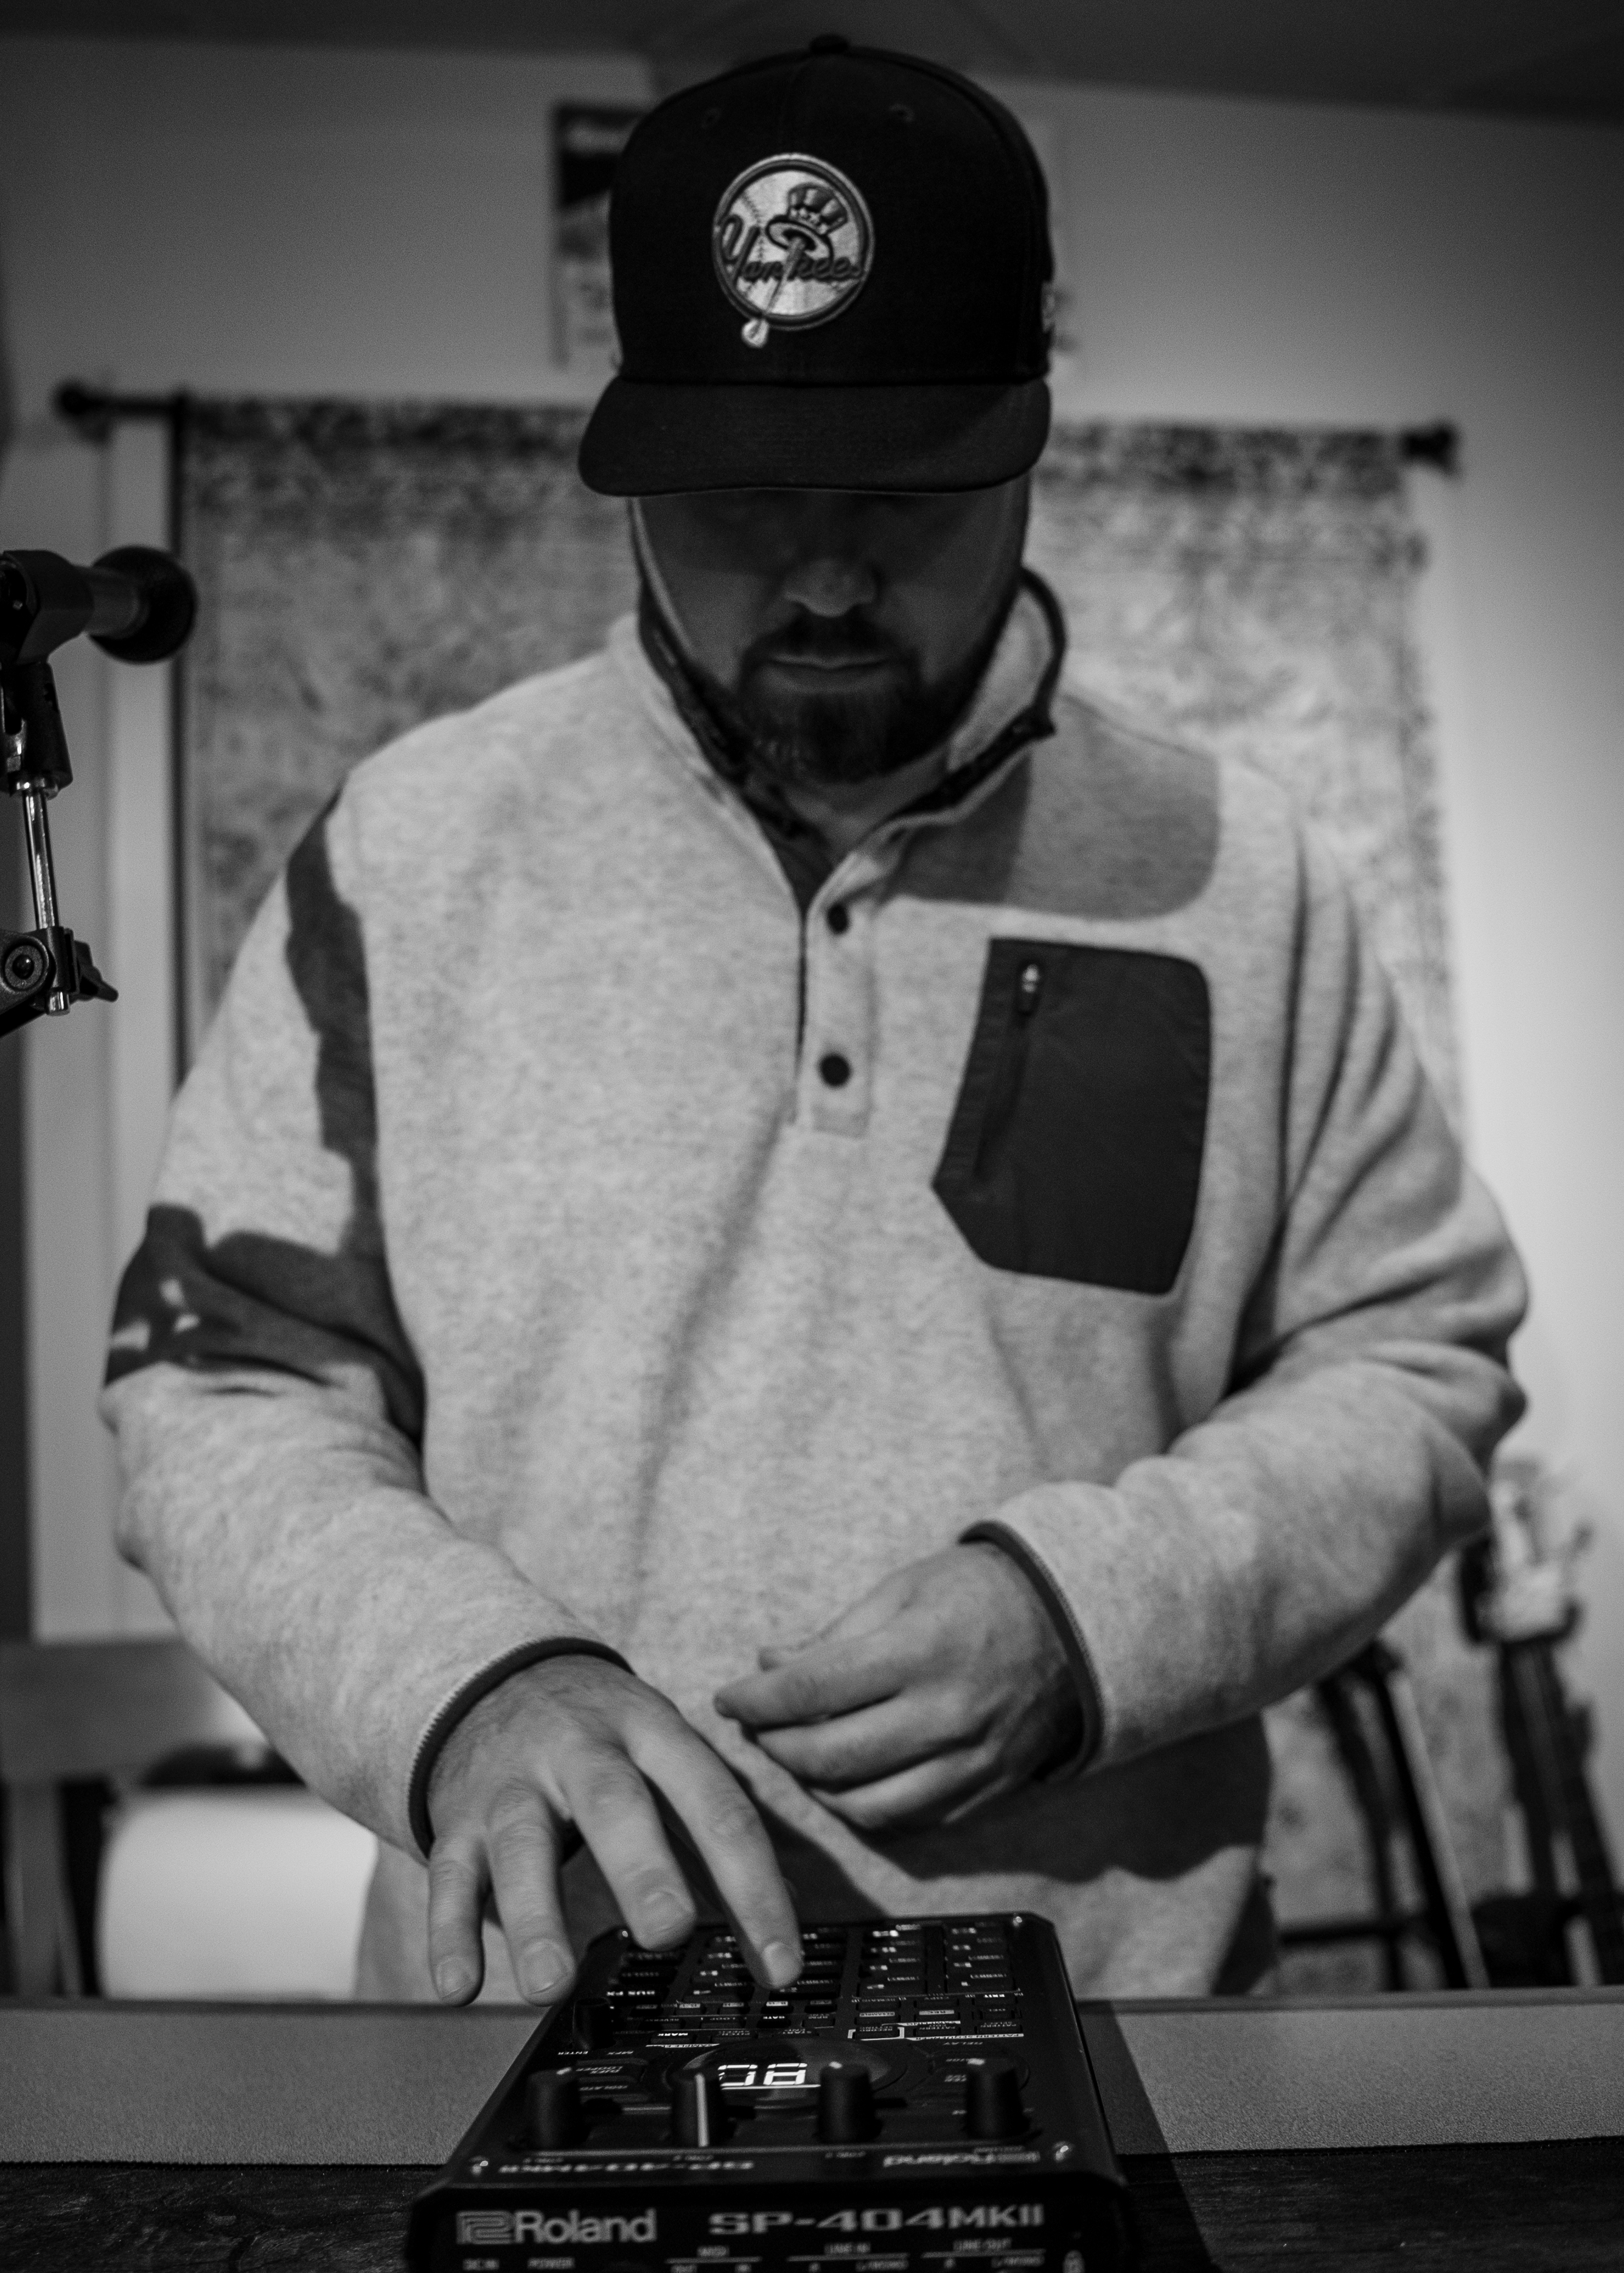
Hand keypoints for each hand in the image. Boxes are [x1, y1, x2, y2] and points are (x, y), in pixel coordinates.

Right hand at [425, 1655, 801, 2005]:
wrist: (494, 1677)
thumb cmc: (599, 1733)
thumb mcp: (663, 1748)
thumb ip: (713, 1825)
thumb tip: (782, 1911)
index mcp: (651, 1731)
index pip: (714, 1803)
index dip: (754, 1883)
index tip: (780, 1964)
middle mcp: (582, 1750)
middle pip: (614, 1802)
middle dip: (642, 1867)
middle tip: (667, 1932)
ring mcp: (515, 1784)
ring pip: (522, 1844)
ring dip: (535, 1916)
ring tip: (549, 1985)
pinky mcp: (458, 1820)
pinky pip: (448, 1874)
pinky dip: (448, 1932)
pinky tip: (459, 1985)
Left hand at [713, 1545, 1080, 1833]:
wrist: (1076, 1625)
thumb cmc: (979, 1593)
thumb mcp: (904, 1589)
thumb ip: (833, 1635)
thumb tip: (768, 1665)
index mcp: (921, 1650)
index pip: (812, 1690)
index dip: (756, 1700)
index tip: (728, 1699)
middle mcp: (947, 1713)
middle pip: (829, 1756)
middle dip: (775, 1745)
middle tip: (757, 1728)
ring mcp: (971, 1761)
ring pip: (864, 1804)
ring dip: (814, 1785)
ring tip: (796, 1755)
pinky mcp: (986, 1791)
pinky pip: (908, 1820)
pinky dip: (863, 1806)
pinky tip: (846, 1778)